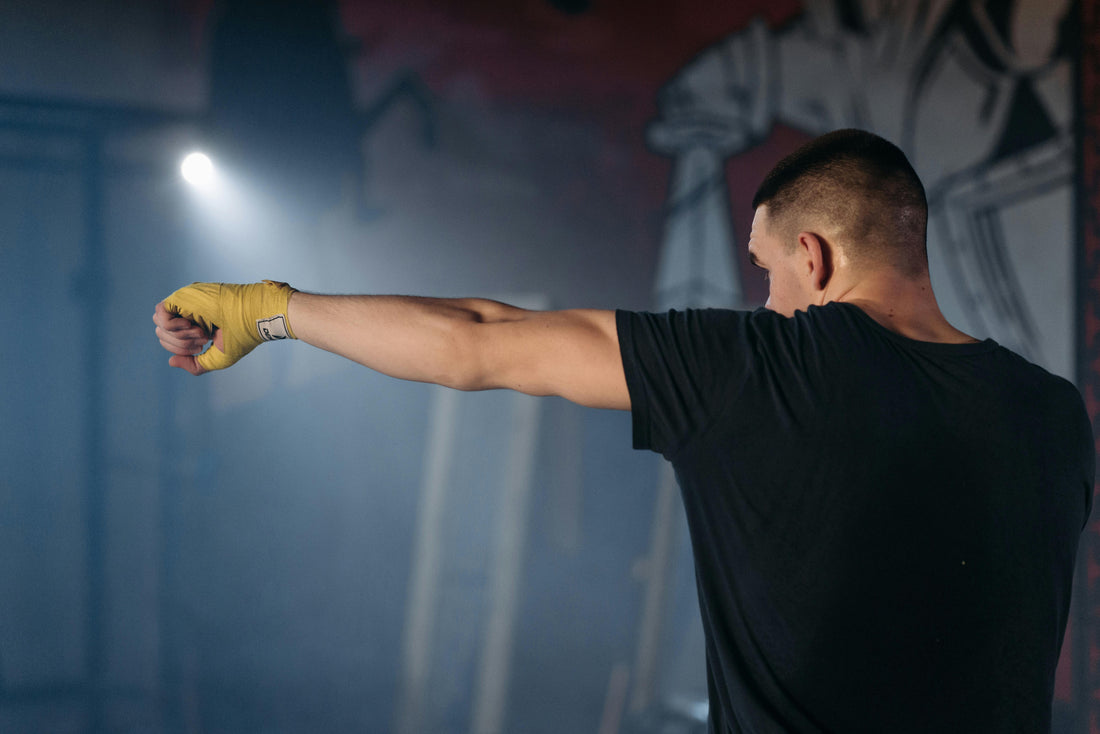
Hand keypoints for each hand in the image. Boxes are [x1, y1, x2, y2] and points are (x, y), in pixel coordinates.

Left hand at [155, 280, 296, 373]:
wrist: (252, 318)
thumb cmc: (240, 337)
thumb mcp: (216, 359)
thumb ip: (194, 364)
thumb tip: (170, 361)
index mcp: (194, 323)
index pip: (170, 340)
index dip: (182, 349)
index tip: (203, 346)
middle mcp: (186, 312)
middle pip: (161, 333)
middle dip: (180, 344)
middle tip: (203, 339)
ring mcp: (183, 302)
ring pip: (159, 324)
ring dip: (179, 336)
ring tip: (201, 332)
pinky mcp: (182, 296)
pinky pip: (161, 314)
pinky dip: (173, 326)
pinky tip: (192, 325)